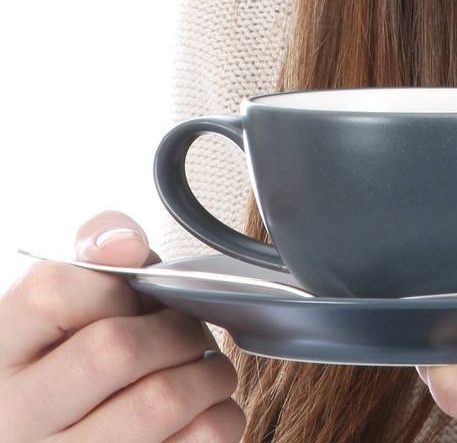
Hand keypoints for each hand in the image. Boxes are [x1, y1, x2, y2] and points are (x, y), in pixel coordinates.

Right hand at [0, 208, 243, 440]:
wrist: (65, 429)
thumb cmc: (79, 352)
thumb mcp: (70, 296)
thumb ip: (95, 252)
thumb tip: (125, 248)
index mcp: (2, 352)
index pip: (52, 293)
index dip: (112, 284)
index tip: (132, 296)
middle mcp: (18, 415)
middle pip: (114, 350)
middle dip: (173, 328)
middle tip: (187, 330)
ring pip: (157, 403)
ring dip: (206, 373)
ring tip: (205, 367)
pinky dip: (218, 418)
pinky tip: (203, 411)